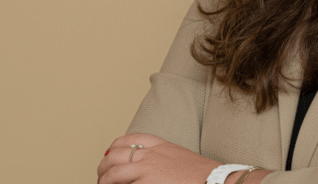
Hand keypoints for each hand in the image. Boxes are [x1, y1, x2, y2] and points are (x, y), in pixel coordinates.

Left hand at [97, 133, 219, 183]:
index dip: (116, 146)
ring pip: (113, 173)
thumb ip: (166, 158)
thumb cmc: (204, 175)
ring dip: (104, 181)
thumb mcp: (183, 158)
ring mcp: (146, 170)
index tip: (111, 153)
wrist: (216, 180)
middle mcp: (151, 155)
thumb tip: (156, 170)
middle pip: (116, 154)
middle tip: (101, 176)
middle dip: (104, 166)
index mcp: (162, 146)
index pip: (132, 138)